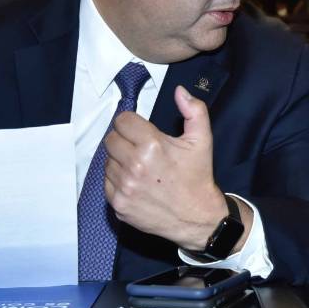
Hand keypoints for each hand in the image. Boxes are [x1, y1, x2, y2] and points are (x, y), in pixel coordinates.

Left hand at [103, 86, 248, 251]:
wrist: (197, 217)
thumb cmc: (197, 176)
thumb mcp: (202, 140)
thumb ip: (194, 110)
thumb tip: (179, 91)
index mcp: (152, 145)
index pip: (122, 121)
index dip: (131, 123)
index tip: (140, 130)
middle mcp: (134, 166)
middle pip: (110, 139)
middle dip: (124, 140)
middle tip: (139, 148)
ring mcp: (124, 187)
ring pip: (107, 161)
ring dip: (119, 160)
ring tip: (139, 167)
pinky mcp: (119, 204)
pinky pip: (106, 183)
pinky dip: (117, 180)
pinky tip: (135, 182)